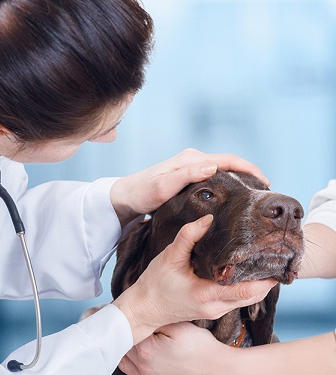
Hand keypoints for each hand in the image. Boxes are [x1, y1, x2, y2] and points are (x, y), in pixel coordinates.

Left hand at [108, 322, 233, 374]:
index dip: (122, 322)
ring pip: (124, 366)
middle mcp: (144, 367)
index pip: (126, 333)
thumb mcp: (178, 325)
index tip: (115, 314)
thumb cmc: (201, 345)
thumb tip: (137, 316)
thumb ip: (155, 321)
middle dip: (117, 337)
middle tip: (110, 326)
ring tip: (109, 345)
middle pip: (122, 349)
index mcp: (146, 349)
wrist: (219, 370)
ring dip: (116, 355)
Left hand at [110, 148, 268, 225]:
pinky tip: (232, 198)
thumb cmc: (142, 193)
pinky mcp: (187, 177)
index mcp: (191, 159)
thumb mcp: (163, 187)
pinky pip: (214, 178)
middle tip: (264, 193)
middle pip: (229, 164)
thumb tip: (213, 166)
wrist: (126, 196)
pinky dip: (227, 185)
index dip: (249, 169)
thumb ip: (186, 175)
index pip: (228, 159)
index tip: (265, 183)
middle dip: (249, 175)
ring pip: (222, 171)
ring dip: (239, 180)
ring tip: (253, 197)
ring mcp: (190, 168)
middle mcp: (193, 160)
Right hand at [113, 214, 276, 343]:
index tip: (276, 260)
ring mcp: (215, 312)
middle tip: (275, 258)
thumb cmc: (154, 284)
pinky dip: (246, 288)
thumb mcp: (169, 257)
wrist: (143, 309)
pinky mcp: (212, 311)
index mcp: (207, 294)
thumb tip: (208, 219)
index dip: (266, 277)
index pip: (247, 289)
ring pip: (247, 300)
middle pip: (254, 296)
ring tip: (264, 263)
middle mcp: (215, 307)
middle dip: (268, 279)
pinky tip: (245, 274)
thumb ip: (188, 236)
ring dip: (259, 285)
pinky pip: (237, 301)